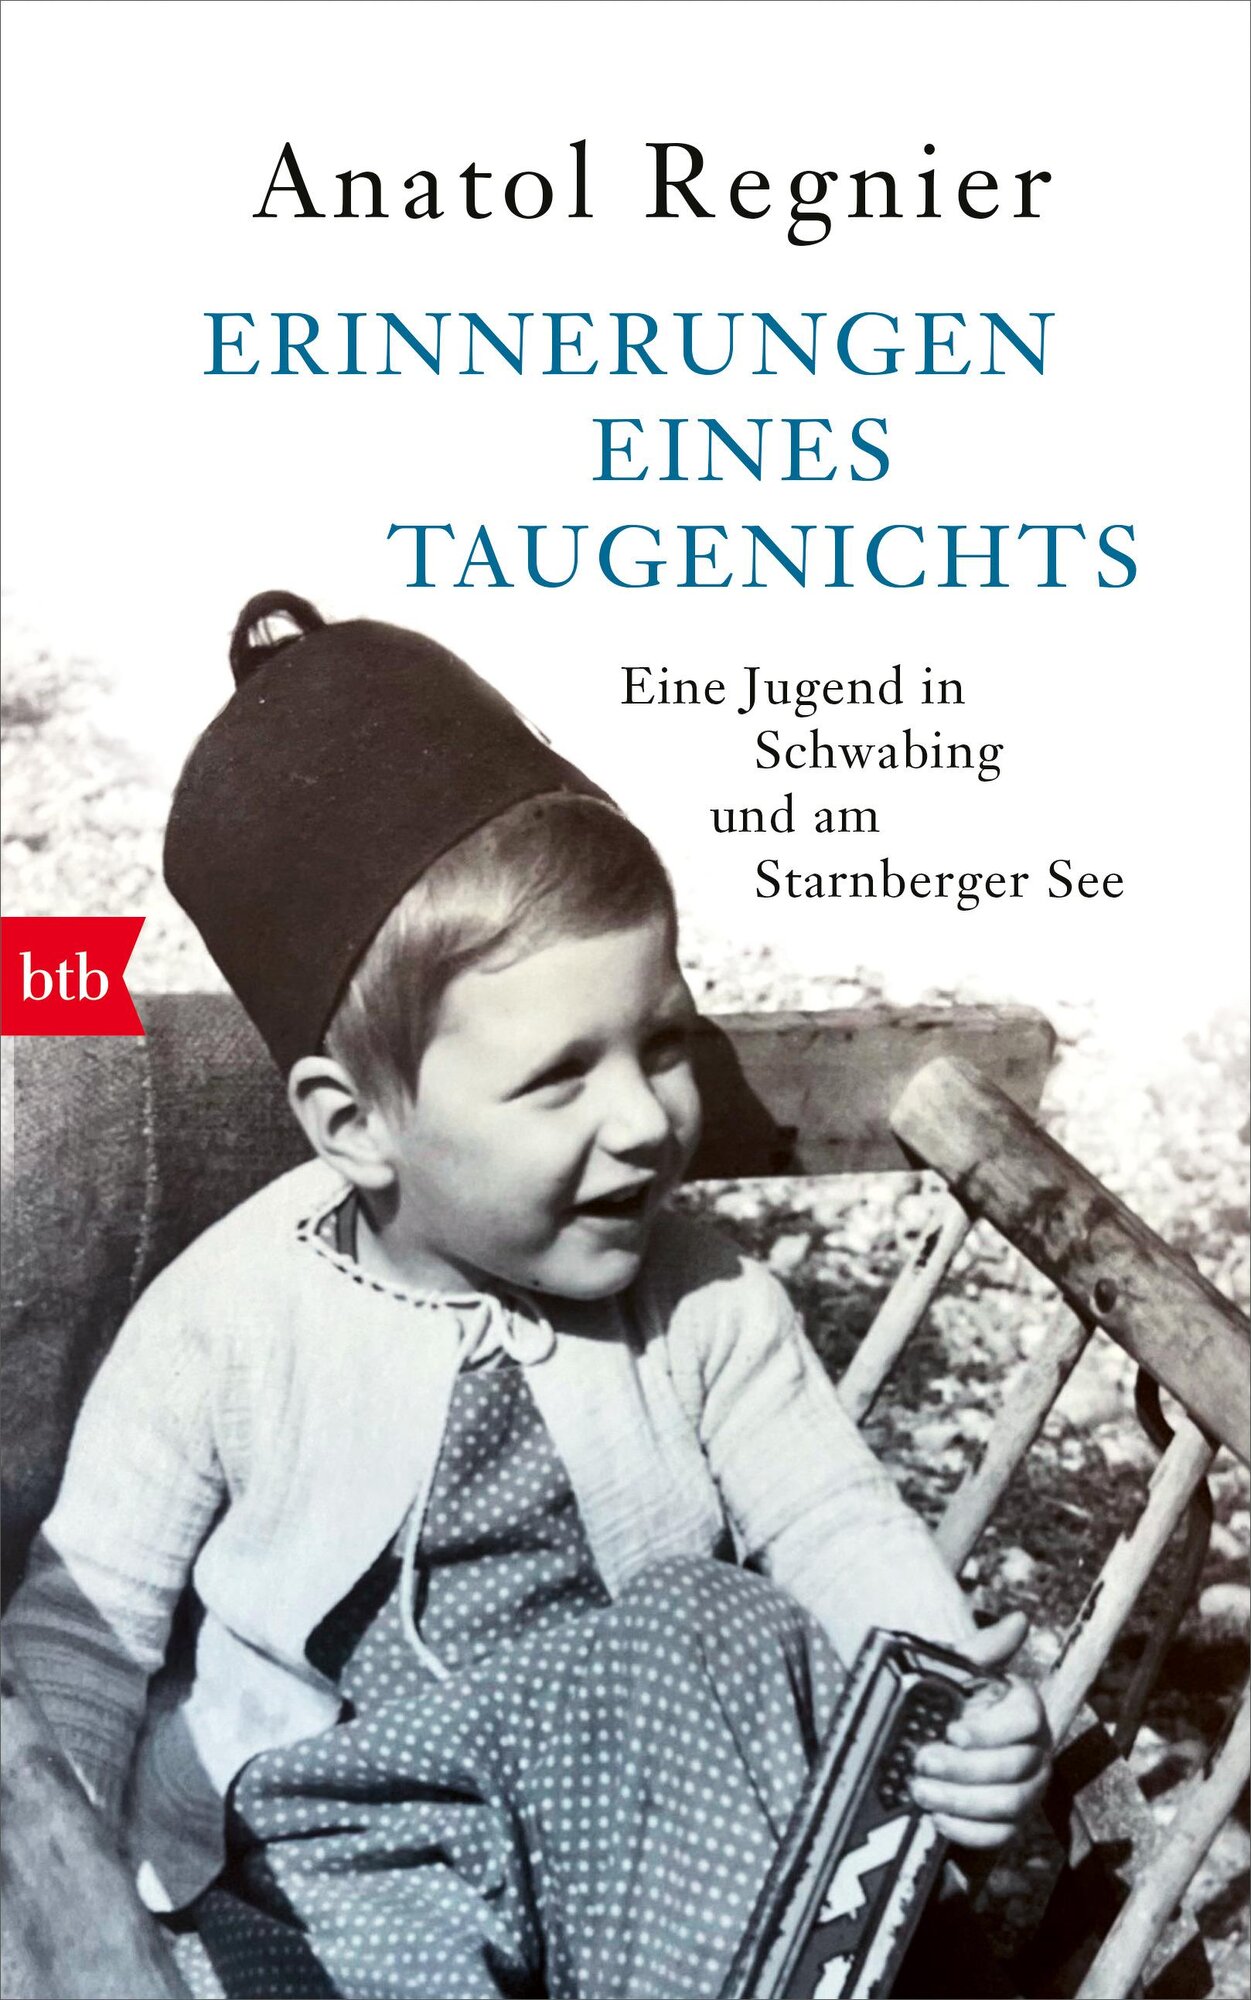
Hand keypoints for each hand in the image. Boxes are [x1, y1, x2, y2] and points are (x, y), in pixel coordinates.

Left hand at [908, 1613, 1051, 1848]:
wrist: (930, 1741)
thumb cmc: (947, 1699)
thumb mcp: (956, 1670)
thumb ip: (983, 1649)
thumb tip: (1020, 1620)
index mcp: (1026, 1709)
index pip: (1026, 1721)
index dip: (990, 1730)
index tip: (952, 1731)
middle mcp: (1036, 1751)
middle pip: (1014, 1766)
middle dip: (964, 1768)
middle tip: (921, 1762)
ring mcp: (1028, 1790)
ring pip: (1009, 1804)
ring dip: (961, 1800)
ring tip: (920, 1791)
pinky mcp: (1012, 1824)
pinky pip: (1000, 1836)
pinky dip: (967, 1830)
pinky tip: (936, 1818)